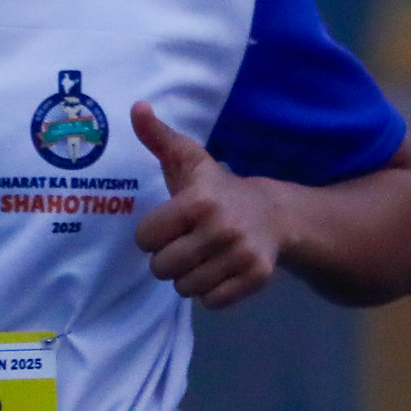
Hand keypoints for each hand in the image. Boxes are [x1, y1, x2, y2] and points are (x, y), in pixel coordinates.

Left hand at [131, 103, 284, 310]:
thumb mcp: (188, 160)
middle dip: (167, 259)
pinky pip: (212, 302)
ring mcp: (241, 255)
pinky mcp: (255, 277)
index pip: (146, 239)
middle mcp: (221, 228)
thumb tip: (136, 107)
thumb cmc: (217, 188)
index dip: (151, 234)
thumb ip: (159, 137)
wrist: (273, 213)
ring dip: (187, 277)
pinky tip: (217, 270)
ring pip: (185, 288)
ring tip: (200, 257)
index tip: (168, 225)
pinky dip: (209, 292)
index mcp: (199, 201)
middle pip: (162, 268)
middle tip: (183, 244)